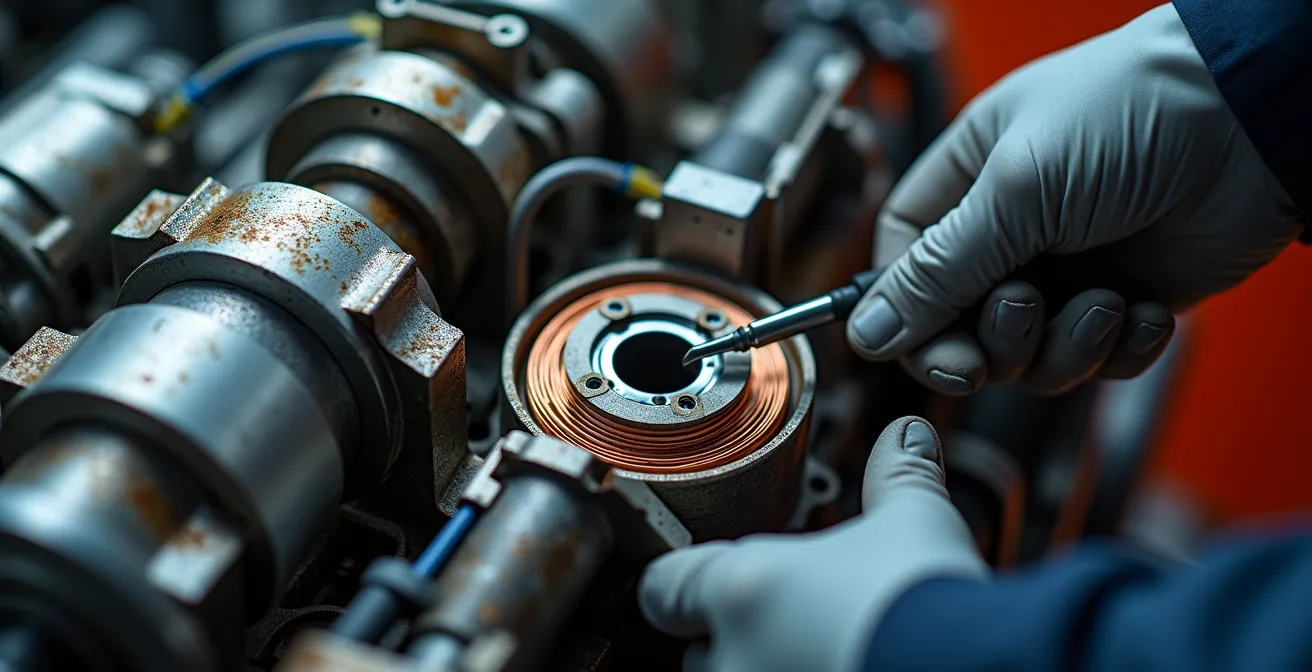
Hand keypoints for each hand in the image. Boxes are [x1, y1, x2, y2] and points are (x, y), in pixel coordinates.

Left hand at [638, 417, 986, 670]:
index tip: (697, 583)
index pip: (664, 588)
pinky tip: (847, 670)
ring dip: (763, 671)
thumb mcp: (917, 523)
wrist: (982, 670)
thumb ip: (899, 476)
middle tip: (792, 626)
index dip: (681, 583)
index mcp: (743, 590)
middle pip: (700, 653)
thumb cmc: (933, 604)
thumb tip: (907, 435)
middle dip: (736, 641)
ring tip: (822, 655)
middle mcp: (734, 659)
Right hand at [847, 5, 1304, 395]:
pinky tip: (1143, 306)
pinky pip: (1097, 361)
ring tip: (1101, 301)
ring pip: (1028, 356)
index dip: (905, 310)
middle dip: (990, 341)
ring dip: (1062, 346)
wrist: (1257, 120)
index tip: (920, 343)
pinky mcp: (1125, 300)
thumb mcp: (1015, 190)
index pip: (904, 263)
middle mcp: (1012, 231)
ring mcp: (1069, 269)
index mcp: (968, 184)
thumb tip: (869, 331)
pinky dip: (1119, 348)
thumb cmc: (1131, 112)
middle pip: (960, 325)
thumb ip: (939, 272)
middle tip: (1021, 318)